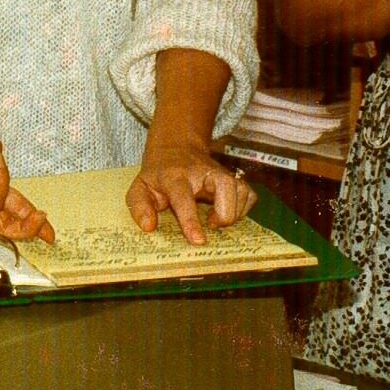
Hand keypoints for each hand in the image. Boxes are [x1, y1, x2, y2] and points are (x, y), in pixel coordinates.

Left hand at [126, 137, 255, 245]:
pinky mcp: (232, 178)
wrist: (176, 148)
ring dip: (234, 213)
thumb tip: (149, 227)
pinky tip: (226, 213)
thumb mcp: (140, 187)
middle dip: (224, 214)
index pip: (183, 196)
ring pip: (240, 189)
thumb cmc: (158, 174)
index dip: (190, 220)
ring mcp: (220, 173)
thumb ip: (139, 207)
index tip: (198, 241)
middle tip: (210, 224)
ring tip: (215, 220)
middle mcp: (202, 172)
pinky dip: (243, 209)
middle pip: (225, 186)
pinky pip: (249, 194)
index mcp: (175, 176)